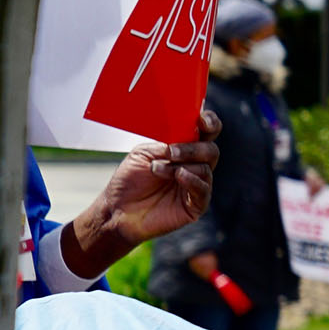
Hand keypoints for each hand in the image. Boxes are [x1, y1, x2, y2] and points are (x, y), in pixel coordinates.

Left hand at [57, 121, 219, 279]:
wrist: (117, 210)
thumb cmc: (129, 181)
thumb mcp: (144, 153)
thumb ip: (167, 143)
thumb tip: (188, 137)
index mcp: (184, 150)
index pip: (207, 132)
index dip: (210, 123)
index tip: (202, 119)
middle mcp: (194, 166)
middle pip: (211, 150)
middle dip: (192, 148)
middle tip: (170, 152)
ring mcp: (197, 185)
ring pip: (206, 168)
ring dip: (181, 165)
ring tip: (156, 170)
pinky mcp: (196, 205)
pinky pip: (203, 189)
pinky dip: (191, 180)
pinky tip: (178, 176)